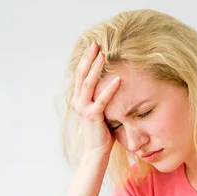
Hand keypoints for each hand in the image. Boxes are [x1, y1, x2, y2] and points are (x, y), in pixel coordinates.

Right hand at [70, 41, 120, 156]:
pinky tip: (118, 79)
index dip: (86, 60)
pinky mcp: (92, 116)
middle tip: (96, 44)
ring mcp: (83, 109)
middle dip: (88, 58)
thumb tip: (113, 83)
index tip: (93, 47)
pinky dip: (110, 89)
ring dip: (96, 68)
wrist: (96, 151)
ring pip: (88, 83)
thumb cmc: (101, 132)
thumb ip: (101, 98)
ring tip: (103, 55)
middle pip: (81, 75)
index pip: (81, 75)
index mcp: (78, 99)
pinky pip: (101, 99)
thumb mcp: (100, 111)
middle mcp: (77, 102)